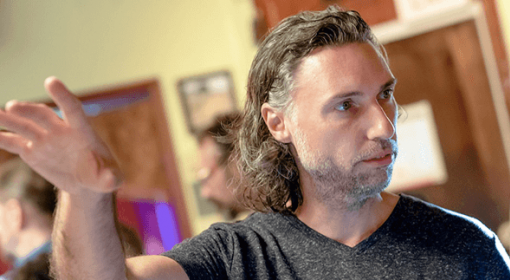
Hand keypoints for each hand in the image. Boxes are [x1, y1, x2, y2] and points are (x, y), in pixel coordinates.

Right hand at [0, 77, 121, 194]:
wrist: (86, 182)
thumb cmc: (102, 175)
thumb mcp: (111, 178)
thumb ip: (111, 177)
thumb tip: (112, 180)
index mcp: (82, 131)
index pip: (73, 109)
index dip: (63, 96)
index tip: (51, 81)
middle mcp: (61, 131)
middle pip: (43, 115)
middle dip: (28, 110)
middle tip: (13, 107)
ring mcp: (45, 139)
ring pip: (24, 126)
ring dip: (8, 120)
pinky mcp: (32, 151)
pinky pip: (14, 143)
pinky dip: (1, 138)